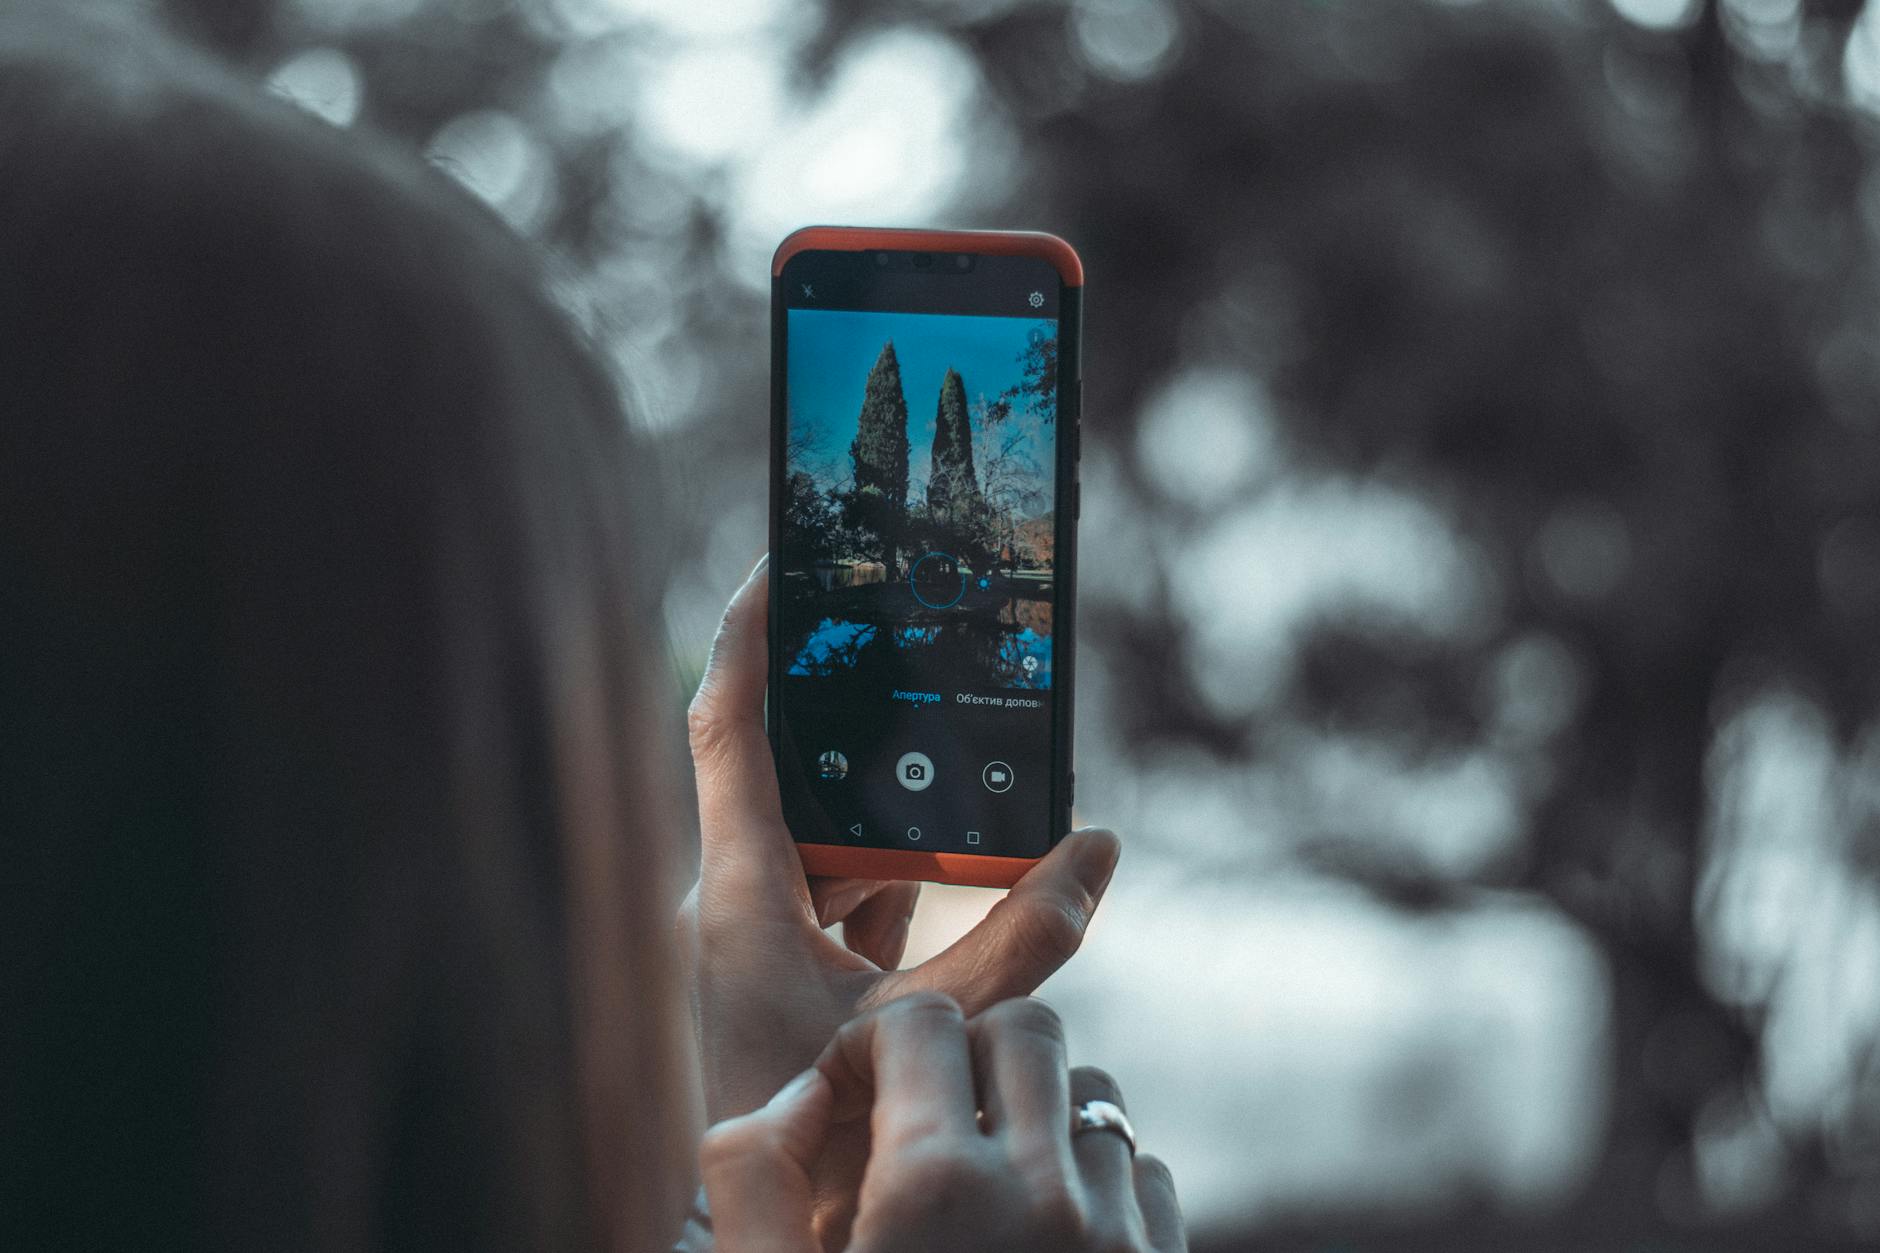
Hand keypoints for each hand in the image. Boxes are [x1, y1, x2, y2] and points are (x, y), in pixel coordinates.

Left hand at [680, 559, 1120, 1235]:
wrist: (780, 1217)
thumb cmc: (826, 1129)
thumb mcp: (932, 1027)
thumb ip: (1022, 942)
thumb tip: (1099, 849)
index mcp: (743, 893)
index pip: (727, 731)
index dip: (746, 638)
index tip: (779, 564)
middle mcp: (741, 898)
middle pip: (786, 768)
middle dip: (847, 706)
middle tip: (903, 630)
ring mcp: (764, 933)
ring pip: (825, 832)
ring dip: (889, 795)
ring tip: (956, 729)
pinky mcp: (795, 965)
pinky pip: (848, 887)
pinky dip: (903, 865)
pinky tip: (968, 845)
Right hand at [699, 993, 1185, 1252]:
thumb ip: (752, 1172)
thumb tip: (804, 1089)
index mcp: (933, 1184)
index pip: (921, 1019)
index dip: (874, 1046)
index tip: (854, 1092)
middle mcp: (1042, 1196)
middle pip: (1023, 1027)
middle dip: (966, 1053)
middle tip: (920, 1121)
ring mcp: (1116, 1236)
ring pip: (1091, 1093)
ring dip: (1034, 1118)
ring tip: (979, 1189)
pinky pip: (1140, 1167)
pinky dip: (1092, 1180)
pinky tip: (1038, 1236)